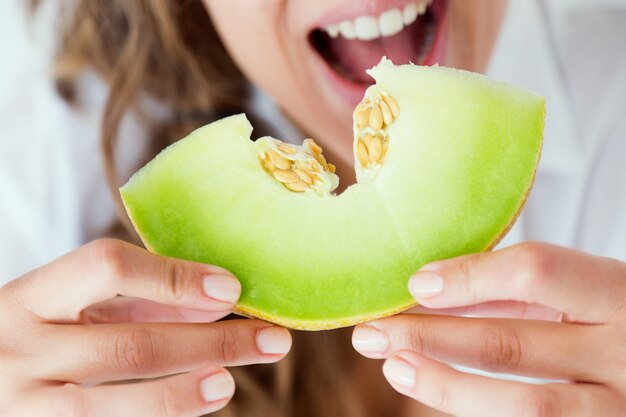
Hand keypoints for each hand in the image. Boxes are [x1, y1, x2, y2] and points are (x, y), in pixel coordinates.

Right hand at [0, 239, 290, 416]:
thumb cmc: (30, 334)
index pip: (104, 268)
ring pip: (113, 405)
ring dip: (182, 394)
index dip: (173, 277)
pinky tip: (193, 405)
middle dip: (209, 343)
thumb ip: (136, 299)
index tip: (231, 287)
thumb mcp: (68, 305)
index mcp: (29, 298)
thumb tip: (216, 298)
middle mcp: (19, 351)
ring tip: (231, 382)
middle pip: (128, 346)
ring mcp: (22, 406)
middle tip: (270, 340)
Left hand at [352, 242, 625, 416]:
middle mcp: (625, 354)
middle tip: (372, 333)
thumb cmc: (614, 321)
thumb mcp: (579, 291)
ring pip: (527, 406)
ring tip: (396, 367)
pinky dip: (478, 412)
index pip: (537, 273)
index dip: (469, 277)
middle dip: (430, 336)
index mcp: (620, 296)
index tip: (415, 284)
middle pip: (513, 345)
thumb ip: (514, 290)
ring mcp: (619, 409)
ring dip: (446, 387)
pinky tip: (442, 393)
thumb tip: (428, 293)